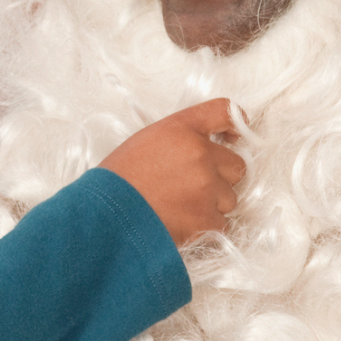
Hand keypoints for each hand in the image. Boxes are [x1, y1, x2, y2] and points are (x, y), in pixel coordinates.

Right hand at [98, 98, 244, 245]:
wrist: (104, 218)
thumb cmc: (117, 181)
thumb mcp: (145, 143)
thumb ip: (179, 140)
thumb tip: (206, 151)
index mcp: (182, 129)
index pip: (224, 111)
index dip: (236, 124)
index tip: (235, 137)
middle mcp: (199, 154)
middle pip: (236, 165)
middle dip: (220, 178)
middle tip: (192, 188)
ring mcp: (206, 188)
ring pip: (230, 198)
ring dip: (212, 205)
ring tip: (180, 210)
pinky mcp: (207, 220)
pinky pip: (222, 224)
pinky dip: (206, 229)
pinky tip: (182, 226)